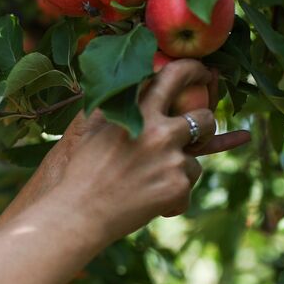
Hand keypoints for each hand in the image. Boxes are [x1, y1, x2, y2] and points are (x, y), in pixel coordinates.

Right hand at [52, 59, 250, 239]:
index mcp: (139, 112)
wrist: (79, 214)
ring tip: (149, 184)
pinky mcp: (178, 187)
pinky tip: (149, 203)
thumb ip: (119, 107)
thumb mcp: (95, 129)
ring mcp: (172, 160)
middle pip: (205, 118)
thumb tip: (136, 86)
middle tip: (193, 137)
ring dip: (179, 172)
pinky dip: (172, 198)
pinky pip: (187, 189)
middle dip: (203, 127)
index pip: (176, 75)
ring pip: (195, 161)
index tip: (203, 74)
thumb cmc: (82, 172)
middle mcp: (161, 132)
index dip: (195, 70)